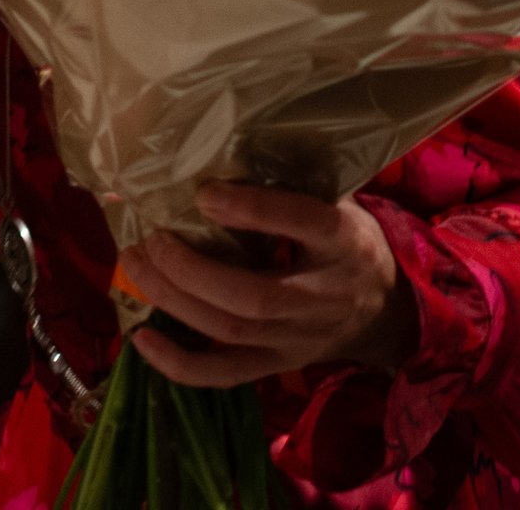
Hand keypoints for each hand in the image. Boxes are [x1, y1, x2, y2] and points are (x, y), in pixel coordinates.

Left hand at [120, 183, 409, 389]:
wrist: (384, 311)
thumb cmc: (347, 241)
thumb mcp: (338, 202)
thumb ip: (293, 181)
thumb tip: (224, 143)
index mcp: (344, 243)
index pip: (305, 223)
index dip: (253, 209)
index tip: (203, 193)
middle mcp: (323, 298)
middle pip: (253, 297)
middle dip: (192, 269)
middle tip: (151, 238)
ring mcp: (299, 340)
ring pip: (230, 332)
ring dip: (174, 300)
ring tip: (134, 264)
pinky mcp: (278, 366)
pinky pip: (224, 375)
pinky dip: (179, 364)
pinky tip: (141, 338)